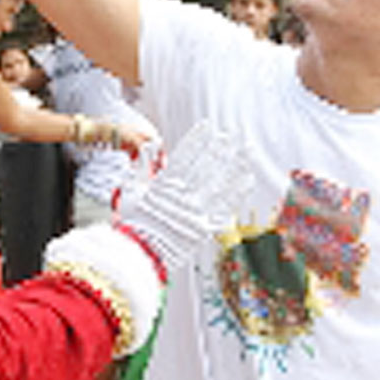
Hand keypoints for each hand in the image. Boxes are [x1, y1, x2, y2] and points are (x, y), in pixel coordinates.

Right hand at [120, 119, 254, 274]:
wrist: (138, 252)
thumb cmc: (131, 222)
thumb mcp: (131, 190)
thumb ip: (141, 167)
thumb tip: (150, 146)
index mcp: (167, 183)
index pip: (186, 155)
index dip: (198, 139)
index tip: (209, 126)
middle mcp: (185, 194)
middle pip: (208, 166)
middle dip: (222, 149)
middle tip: (235, 136)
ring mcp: (196, 211)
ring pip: (221, 183)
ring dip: (236, 166)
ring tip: (247, 153)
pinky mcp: (204, 228)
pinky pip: (225, 209)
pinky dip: (237, 194)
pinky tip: (248, 181)